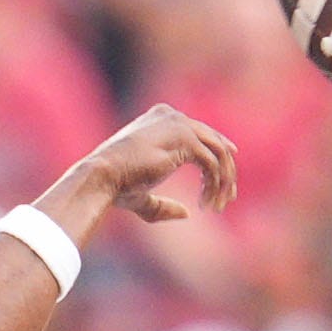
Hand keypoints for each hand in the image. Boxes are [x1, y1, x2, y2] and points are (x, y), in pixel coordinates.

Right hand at [81, 103, 237, 222]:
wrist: (102, 176)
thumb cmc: (116, 186)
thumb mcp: (143, 196)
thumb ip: (163, 203)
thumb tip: (186, 213)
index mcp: (161, 120)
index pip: (201, 132)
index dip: (219, 151)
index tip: (229, 174)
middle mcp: (172, 116)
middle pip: (214, 140)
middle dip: (227, 170)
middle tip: (229, 197)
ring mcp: (179, 124)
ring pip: (218, 151)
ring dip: (223, 181)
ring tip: (218, 205)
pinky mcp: (184, 139)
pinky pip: (212, 162)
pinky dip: (214, 184)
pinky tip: (204, 203)